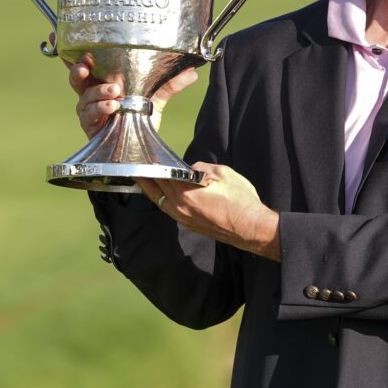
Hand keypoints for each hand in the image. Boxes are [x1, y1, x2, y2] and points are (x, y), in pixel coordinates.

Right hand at [63, 39, 198, 138]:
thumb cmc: (142, 113)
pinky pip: (90, 116)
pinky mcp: (91, 126)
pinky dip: (100, 110)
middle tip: (87, 64)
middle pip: (75, 76)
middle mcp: (90, 91)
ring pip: (83, 97)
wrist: (142, 144)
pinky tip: (112, 107)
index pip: (81, 59)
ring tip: (114, 91)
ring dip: (97, 92)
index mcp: (101, 77)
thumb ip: (172, 82)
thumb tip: (193, 69)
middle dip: (78, 69)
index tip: (57, 32)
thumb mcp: (158, 94)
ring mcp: (89, 109)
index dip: (68, 47)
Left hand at [137, 163, 280, 260]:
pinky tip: (167, 194)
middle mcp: (180, 208)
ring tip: (146, 181)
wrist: (251, 228)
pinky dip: (165, 200)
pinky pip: (171, 210)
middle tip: (136, 169)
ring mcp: (184, 219)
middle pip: (156, 191)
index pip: (162, 176)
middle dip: (146, 179)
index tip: (145, 159)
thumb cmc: (240, 200)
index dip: (153, 166)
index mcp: (185, 192)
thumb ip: (202, 168)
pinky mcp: (190, 226)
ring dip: (153, 191)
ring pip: (161, 203)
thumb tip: (191, 169)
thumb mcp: (224, 174)